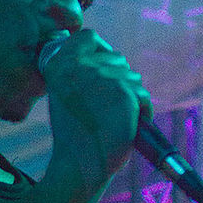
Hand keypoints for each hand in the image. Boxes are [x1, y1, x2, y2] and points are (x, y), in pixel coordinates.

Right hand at [43, 29, 147, 194]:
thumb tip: (110, 57)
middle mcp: (78, 66)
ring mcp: (102, 77)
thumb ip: (80, 72)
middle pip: (117, 59)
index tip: (101, 73)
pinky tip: (127, 126)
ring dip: (131, 99)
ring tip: (115, 121)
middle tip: (107, 110)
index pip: (88, 37)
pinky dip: (142, 111)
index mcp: (59, 64)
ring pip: (132, 78)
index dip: (101, 50)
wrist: (79, 165)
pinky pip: (143, 95)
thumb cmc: (76, 135)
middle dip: (119, 82)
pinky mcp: (123, 92)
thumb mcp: (67, 96)